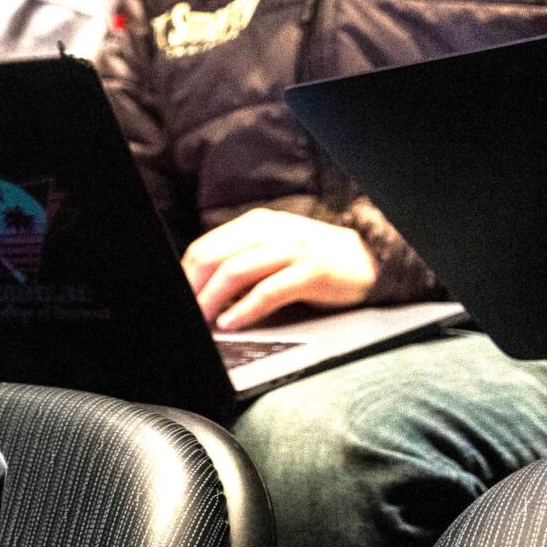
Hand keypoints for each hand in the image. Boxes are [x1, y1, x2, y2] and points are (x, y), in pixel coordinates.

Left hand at [183, 208, 378, 330]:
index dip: (185, 275)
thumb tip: (200, 288)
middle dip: (192, 288)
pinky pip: (268, 291)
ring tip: (202, 321)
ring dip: (211, 300)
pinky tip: (231, 322)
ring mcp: (292, 249)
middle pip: (214, 257)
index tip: (177, 297)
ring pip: (236, 272)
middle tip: (185, 312)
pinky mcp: (311, 272)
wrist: (368, 261)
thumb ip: (240, 259)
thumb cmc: (313, 260)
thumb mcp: (272, 250)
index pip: (206, 247)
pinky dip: (244, 310)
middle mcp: (272, 231)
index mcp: (257, 224)